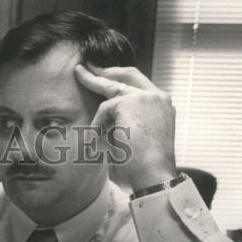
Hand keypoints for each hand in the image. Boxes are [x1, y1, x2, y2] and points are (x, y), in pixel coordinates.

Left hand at [74, 63, 177, 189]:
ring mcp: (147, 97)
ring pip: (111, 91)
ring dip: (93, 89)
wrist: (155, 175)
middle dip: (104, 70)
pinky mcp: (132, 101)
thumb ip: (128, 123)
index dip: (120, 79)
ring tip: (79, 77)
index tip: (104, 76)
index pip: (140, 84)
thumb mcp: (139, 139)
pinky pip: (105, 109)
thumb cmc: (144, 166)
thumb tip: (106, 120)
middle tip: (84, 66)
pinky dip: (98, 124)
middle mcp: (158, 97)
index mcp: (162, 106)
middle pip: (128, 74)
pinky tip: (99, 138)